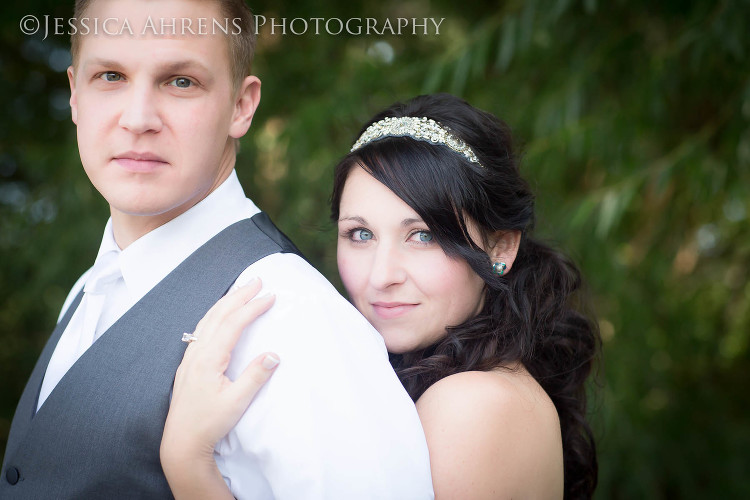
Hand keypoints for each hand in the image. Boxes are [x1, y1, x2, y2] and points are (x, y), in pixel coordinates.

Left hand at [161, 278, 278, 491]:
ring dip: (226, 302)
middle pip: (219, 315)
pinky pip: (202, 329)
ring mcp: (190, 357)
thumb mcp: (237, 403)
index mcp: (208, 359)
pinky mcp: (189, 364)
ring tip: (242, 290)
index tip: (270, 296)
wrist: (181, 442)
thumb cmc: (209, 424)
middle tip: (257, 280)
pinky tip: (220, 315)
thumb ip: (255, 377)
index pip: (233, 324)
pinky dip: (215, 314)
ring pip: (208, 320)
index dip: (252, 308)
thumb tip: (273, 354)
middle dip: (239, 295)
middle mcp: (197, 353)